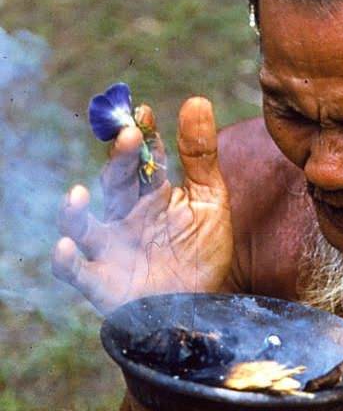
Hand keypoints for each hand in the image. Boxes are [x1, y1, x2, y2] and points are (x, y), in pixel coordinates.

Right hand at [52, 97, 232, 313]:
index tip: (144, 115)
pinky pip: (75, 271)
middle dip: (119, 161)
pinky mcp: (101, 282)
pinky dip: (65, 260)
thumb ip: (201, 156)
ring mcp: (109, 247)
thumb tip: (197, 100)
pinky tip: (65, 247)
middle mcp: (124, 215)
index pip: (143, 158)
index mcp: (151, 193)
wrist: (201, 309)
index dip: (142, 136)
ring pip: (81, 224)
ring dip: (73, 210)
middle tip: (128, 137)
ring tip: (79, 194)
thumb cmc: (201, 254)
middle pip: (115, 183)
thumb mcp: (209, 202)